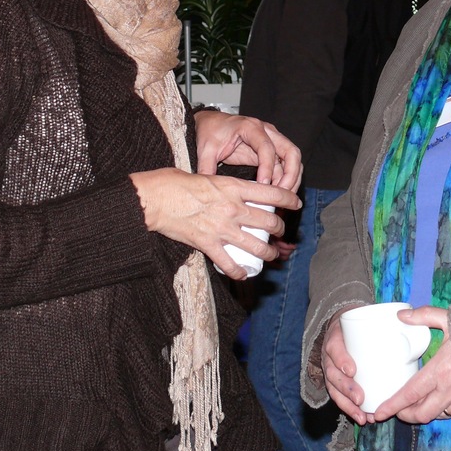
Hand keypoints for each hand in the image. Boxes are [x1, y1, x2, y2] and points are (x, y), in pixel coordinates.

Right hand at [132, 167, 301, 278]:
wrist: (155, 199)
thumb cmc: (176, 183)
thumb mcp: (206, 175)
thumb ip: (224, 185)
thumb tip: (233, 190)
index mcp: (233, 187)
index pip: (272, 193)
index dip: (289, 199)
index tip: (296, 203)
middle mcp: (233, 208)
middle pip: (269, 222)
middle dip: (280, 229)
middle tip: (280, 231)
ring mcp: (222, 228)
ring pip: (257, 245)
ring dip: (268, 252)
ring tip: (271, 255)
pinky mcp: (208, 244)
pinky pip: (230, 263)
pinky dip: (239, 272)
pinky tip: (243, 275)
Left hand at [194, 109, 301, 190]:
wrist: (211, 123)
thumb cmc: (210, 131)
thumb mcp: (206, 150)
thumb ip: (207, 168)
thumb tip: (209, 191)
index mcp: (250, 127)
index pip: (266, 147)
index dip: (267, 167)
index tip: (264, 185)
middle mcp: (266, 132)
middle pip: (291, 151)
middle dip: (291, 175)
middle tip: (282, 195)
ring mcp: (272, 141)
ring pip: (292, 160)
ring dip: (292, 179)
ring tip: (283, 198)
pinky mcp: (271, 152)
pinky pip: (285, 166)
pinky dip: (286, 180)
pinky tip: (279, 194)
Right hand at [321, 305, 374, 425]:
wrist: (343, 324)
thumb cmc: (359, 322)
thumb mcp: (363, 315)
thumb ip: (384, 318)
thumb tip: (412, 318)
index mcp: (336, 337)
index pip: (334, 348)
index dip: (341, 359)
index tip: (352, 370)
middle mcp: (330, 356)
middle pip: (333, 374)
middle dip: (346, 389)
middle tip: (361, 398)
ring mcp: (332, 370)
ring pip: (334, 390)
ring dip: (347, 405)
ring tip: (363, 416)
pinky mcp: (337, 381)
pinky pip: (339, 398)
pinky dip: (349, 409)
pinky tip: (361, 418)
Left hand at [372, 306, 450, 423]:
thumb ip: (425, 316)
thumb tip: (401, 314)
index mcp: (439, 372)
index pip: (409, 394)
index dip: (392, 405)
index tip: (379, 412)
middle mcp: (449, 391)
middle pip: (420, 413)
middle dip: (405, 415)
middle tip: (396, 409)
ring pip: (436, 416)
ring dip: (423, 413)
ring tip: (415, 405)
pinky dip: (441, 410)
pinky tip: (439, 400)